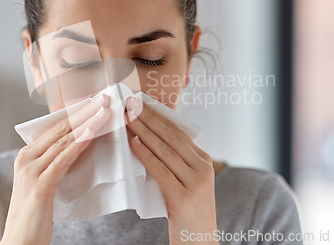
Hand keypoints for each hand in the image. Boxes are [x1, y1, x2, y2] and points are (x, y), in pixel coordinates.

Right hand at [0, 94, 110, 244]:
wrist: (19, 243)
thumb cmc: (35, 214)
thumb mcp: (44, 182)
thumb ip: (56, 163)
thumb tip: (80, 146)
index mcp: (27, 155)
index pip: (55, 128)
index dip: (76, 113)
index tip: (95, 102)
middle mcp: (26, 158)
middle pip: (60, 129)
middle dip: (84, 111)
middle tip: (104, 98)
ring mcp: (31, 171)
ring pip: (64, 140)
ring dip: (87, 123)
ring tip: (104, 110)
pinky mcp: (40, 185)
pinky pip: (63, 159)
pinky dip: (79, 144)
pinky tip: (92, 133)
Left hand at [125, 96, 217, 244]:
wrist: (199, 243)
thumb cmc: (187, 212)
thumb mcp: (186, 182)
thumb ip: (175, 162)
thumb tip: (147, 139)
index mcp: (204, 161)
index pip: (178, 132)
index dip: (158, 116)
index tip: (141, 103)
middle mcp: (203, 168)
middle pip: (171, 137)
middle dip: (149, 118)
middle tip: (131, 103)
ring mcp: (195, 182)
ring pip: (165, 150)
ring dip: (144, 131)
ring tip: (128, 117)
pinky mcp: (183, 197)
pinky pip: (160, 170)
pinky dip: (145, 154)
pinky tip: (133, 143)